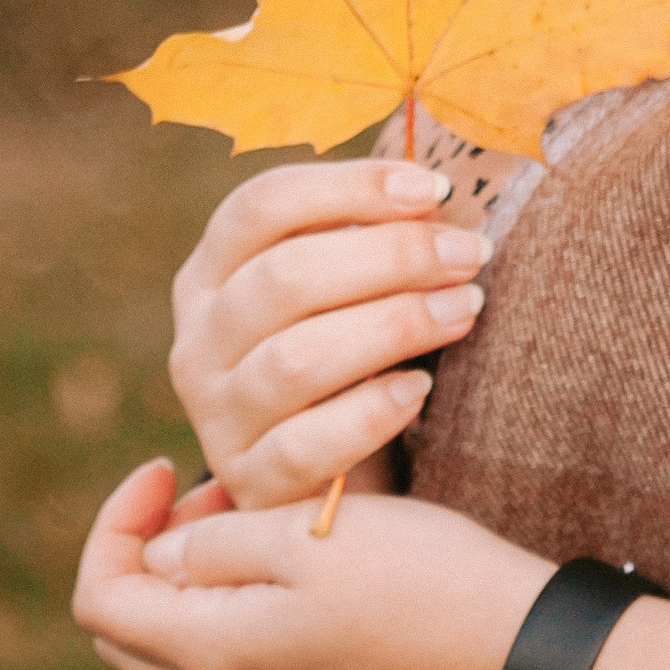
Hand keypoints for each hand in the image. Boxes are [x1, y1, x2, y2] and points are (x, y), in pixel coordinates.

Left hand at [72, 455, 551, 669]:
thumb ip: (214, 543)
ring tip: (260, 539)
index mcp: (216, 658)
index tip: (166, 470)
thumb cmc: (425, 581)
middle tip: (214, 498)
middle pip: (132, 644)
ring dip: (194, 605)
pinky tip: (304, 598)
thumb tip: (162, 557)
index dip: (114, 524)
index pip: (101, 601)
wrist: (527, 665)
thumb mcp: (312, 532)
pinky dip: (241, 645)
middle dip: (150, 562)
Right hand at [167, 155, 488, 508]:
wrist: (322, 480)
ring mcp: (217, 416)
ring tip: (465, 309)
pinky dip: (368, 413)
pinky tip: (419, 390)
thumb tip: (435, 194)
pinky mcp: (249, 482)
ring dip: (393, 325)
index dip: (350, 187)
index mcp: (212, 272)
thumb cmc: (345, 359)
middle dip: (392, 256)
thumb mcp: (340, 292)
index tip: (434, 189)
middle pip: (285, 276)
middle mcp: (199, 340)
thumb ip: (368, 240)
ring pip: (295, 359)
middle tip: (470, 253)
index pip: (262, 205)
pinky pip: (304, 445)